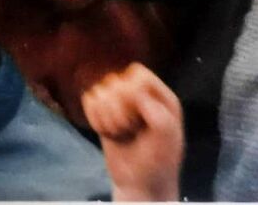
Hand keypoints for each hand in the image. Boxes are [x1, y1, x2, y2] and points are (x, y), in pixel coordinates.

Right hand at [82, 63, 182, 201]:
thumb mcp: (168, 137)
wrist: (139, 184)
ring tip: (121, 132)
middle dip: (119, 110)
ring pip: (99, 91)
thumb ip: (156, 111)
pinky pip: (89, 101)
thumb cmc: (158, 161)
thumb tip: (132, 93)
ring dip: (107, 118)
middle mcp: (139, 94)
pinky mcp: (101, 112)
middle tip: (131, 129)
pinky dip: (95, 120)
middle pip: (116, 82)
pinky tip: (107, 132)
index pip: (138, 74)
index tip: (141, 116)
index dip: (134, 92)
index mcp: (160, 95)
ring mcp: (119, 102)